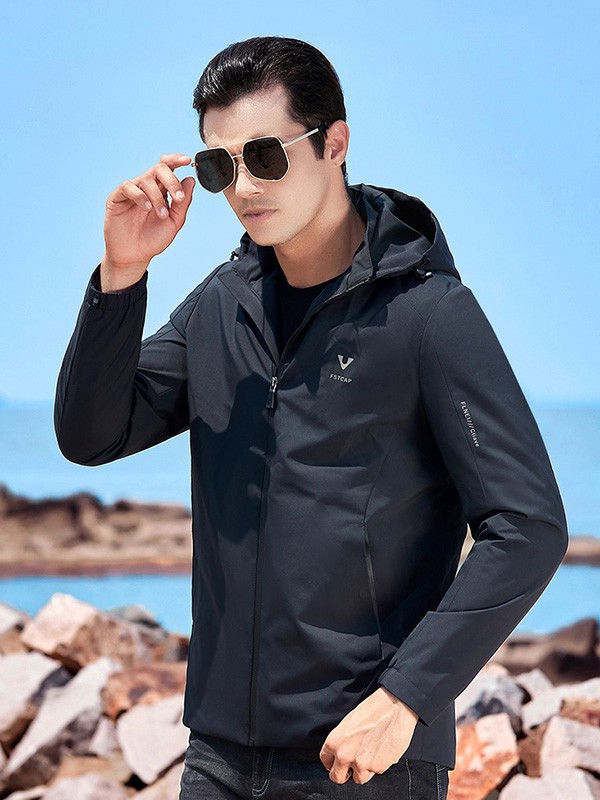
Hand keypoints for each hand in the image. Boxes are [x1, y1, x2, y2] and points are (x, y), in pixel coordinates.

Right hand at [101, 154, 194, 290]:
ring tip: (162, 215)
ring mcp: (131, 191)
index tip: (188, 161)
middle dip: (171, 180)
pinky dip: (140, 196)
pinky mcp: (117, 197)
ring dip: (158, 197)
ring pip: (146, 179)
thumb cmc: (153, 239)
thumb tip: (190, 180)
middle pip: (159, 168)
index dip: (176, 160)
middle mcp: (146, 186)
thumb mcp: (174, 222)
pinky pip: (129, 187)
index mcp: (161, 189)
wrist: (135, 256)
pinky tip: (146, 208)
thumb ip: (183, 202)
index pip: (168, 167)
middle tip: (178, 197)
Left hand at [319, 687, 418, 784]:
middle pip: (337, 777)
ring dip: (364, 770)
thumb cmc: (373, 710)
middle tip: (351, 769)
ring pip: (359, 778)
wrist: (393, 708)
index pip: (325, 760)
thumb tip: (343, 754)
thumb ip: (343, 742)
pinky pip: (376, 772)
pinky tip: (382, 750)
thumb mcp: (349, 723)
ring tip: (371, 753)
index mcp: (334, 741)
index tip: (336, 764)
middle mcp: (344, 755)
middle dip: (344, 774)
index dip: (331, 763)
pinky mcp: (377, 768)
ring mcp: (361, 764)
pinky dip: (378, 765)